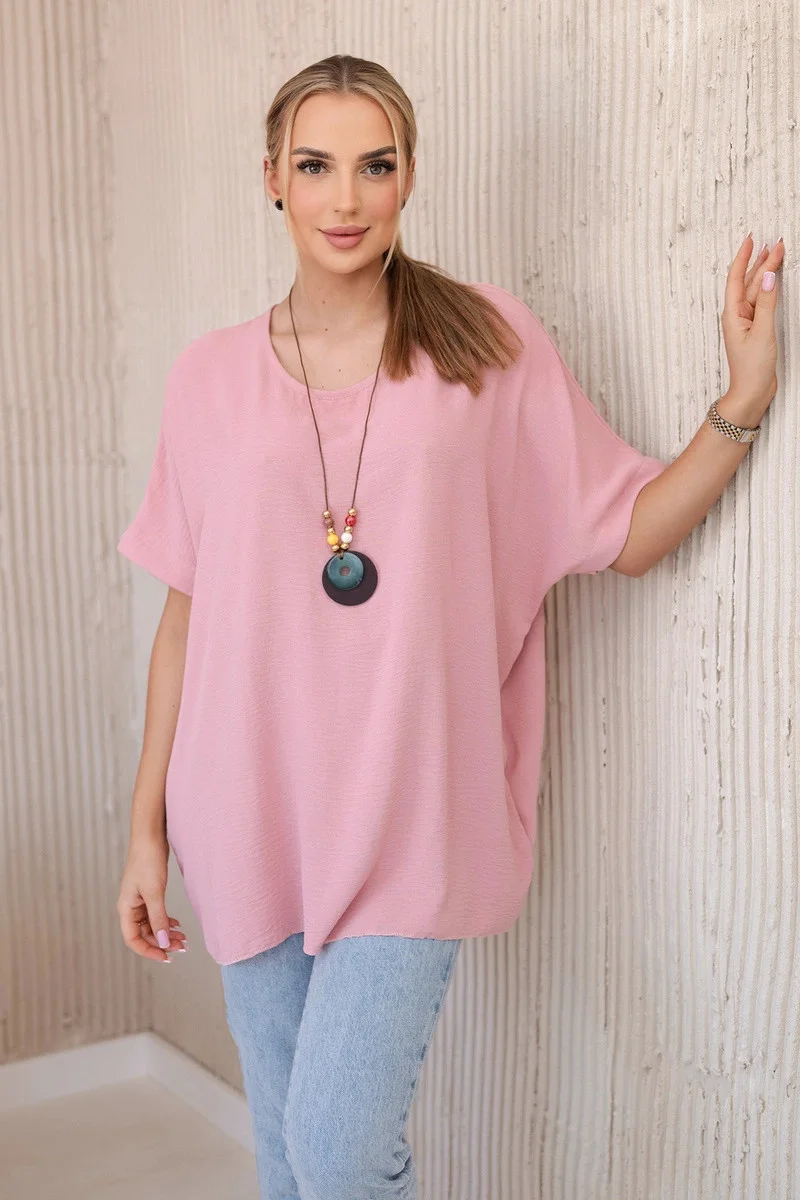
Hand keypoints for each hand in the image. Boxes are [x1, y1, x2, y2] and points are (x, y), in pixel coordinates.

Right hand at [117, 834, 187, 961]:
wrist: (150, 837)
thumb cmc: (147, 861)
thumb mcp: (154, 892)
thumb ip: (158, 918)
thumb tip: (162, 942)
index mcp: (126, 908)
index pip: (133, 939)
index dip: (148, 951)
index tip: (166, 957)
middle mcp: (130, 907)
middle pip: (144, 934)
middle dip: (162, 942)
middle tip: (182, 947)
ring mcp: (140, 901)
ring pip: (152, 925)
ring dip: (166, 933)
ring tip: (183, 939)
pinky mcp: (149, 894)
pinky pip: (156, 914)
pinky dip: (166, 921)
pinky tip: (177, 925)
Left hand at [722, 234, 783, 421]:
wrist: (752, 393)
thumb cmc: (752, 368)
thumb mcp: (762, 332)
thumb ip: (766, 303)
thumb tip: (768, 276)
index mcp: (733, 314)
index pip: (736, 278)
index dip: (744, 257)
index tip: (752, 239)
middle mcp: (737, 315)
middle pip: (748, 282)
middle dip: (761, 261)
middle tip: (776, 243)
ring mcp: (746, 322)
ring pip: (755, 291)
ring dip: (765, 272)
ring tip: (775, 253)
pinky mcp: (755, 329)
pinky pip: (761, 302)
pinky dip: (768, 288)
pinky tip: (772, 280)